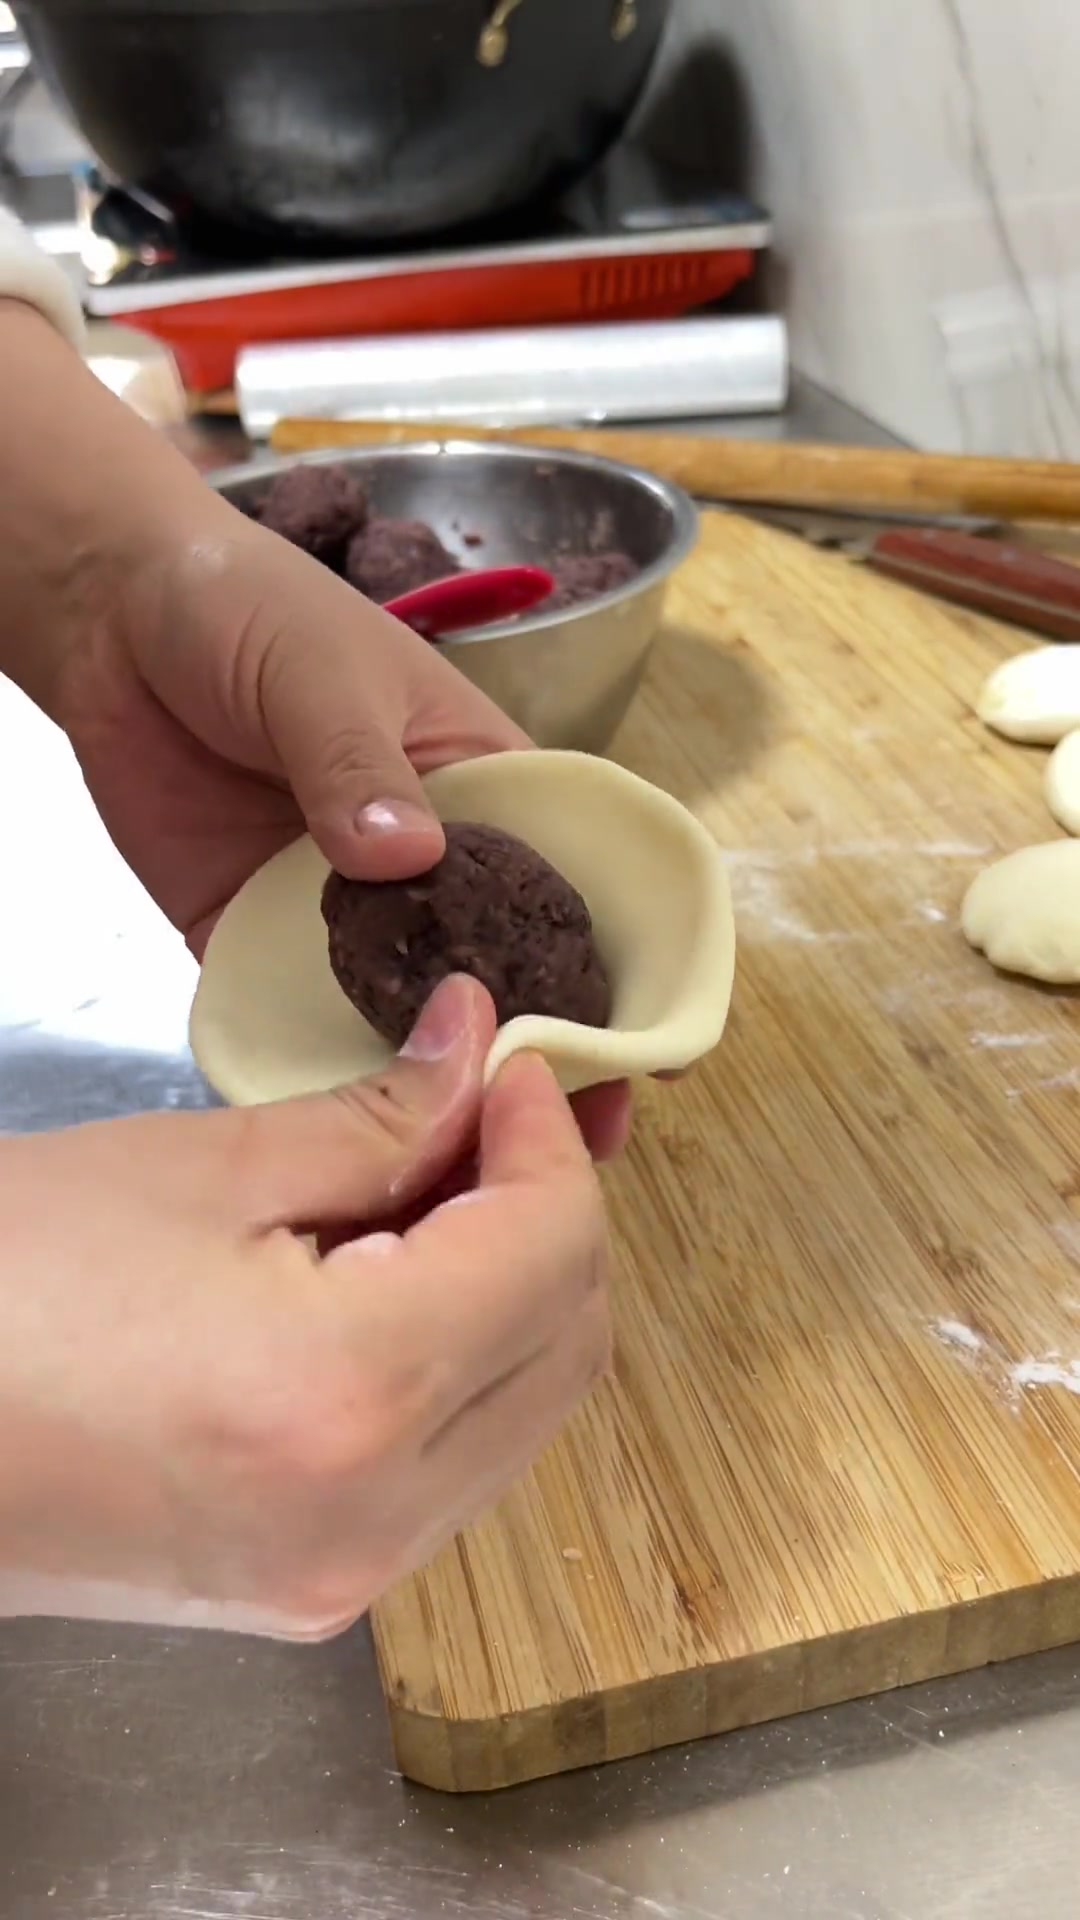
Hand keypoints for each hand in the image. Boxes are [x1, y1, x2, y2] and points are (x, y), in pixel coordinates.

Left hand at [0, 301, 629, 1157]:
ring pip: (409, 1014)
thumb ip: (357, 764)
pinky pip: (298, 1019)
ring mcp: (344, 911)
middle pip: (501, 973)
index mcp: (480, 787)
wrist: (110, 618)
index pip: (566, 888)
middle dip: (540, 1052)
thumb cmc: (250, 611)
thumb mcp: (323, 669)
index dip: (613, 969)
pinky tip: (357, 1139)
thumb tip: (402, 857)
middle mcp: (427, 864)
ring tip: (480, 1164)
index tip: (648, 1051)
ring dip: (443, 1082)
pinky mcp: (257, 937)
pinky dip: (324, 1072)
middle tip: (569, 1141)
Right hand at [0, 978, 609, 1637]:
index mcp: (350, 1396)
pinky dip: (460, 1368)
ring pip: (524, 1415)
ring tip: (434, 1189)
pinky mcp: (308, 1594)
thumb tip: (472, 1047)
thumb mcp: (196, 1170)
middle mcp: (374, 1519)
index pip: (550, 1251)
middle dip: (550, 1214)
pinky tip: (393, 1285)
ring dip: (514, 1292)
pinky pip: (452, 1470)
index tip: (510, 1064)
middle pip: (569, 1344)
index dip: (550, 1140)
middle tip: (483, 1116)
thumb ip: (374, 1118)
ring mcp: (344, 1578)